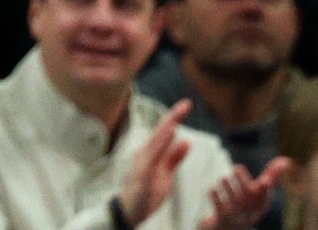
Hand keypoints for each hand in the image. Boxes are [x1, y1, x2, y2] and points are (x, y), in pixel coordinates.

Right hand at [118, 101, 193, 227]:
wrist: (130, 213)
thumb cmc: (146, 194)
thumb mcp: (165, 174)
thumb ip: (174, 157)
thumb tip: (186, 140)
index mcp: (151, 152)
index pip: (165, 132)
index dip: (175, 118)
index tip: (187, 104)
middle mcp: (145, 154)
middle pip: (160, 132)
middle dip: (173, 117)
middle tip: (186, 103)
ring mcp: (142, 164)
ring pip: (156, 142)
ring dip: (166, 129)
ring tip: (177, 116)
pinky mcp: (141, 175)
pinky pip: (152, 158)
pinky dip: (160, 145)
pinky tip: (169, 136)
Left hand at [197, 160, 287, 229]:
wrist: (228, 228)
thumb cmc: (247, 204)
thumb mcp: (260, 193)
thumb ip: (272, 176)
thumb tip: (287, 161)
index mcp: (261, 206)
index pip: (265, 198)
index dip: (264, 190)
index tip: (264, 181)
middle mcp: (250, 212)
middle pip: (248, 196)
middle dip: (242, 179)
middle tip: (237, 168)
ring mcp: (236, 216)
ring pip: (232, 200)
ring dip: (227, 185)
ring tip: (224, 178)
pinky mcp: (222, 218)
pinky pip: (219, 206)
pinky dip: (215, 196)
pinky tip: (212, 189)